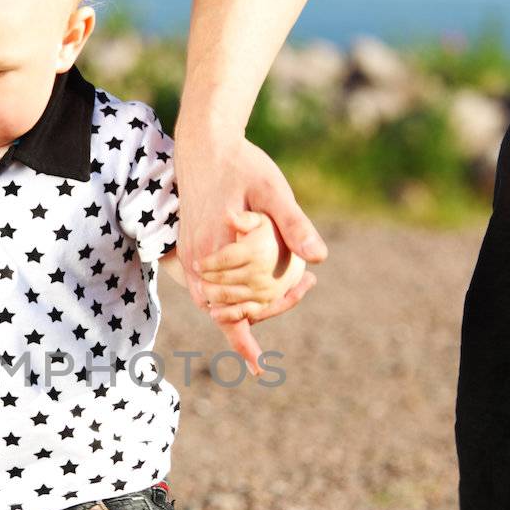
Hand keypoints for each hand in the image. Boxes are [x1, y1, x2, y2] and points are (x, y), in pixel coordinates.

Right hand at [174, 125, 325, 373]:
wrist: (204, 144)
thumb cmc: (241, 164)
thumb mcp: (273, 188)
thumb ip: (295, 223)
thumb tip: (321, 258)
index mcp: (214, 252)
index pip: (236, 308)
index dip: (254, 333)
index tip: (262, 366)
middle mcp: (196, 262)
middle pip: (229, 310)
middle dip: (267, 311)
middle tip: (304, 286)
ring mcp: (189, 258)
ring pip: (217, 304)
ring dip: (249, 307)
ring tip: (292, 286)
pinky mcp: (188, 252)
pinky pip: (208, 289)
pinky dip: (230, 299)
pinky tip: (255, 294)